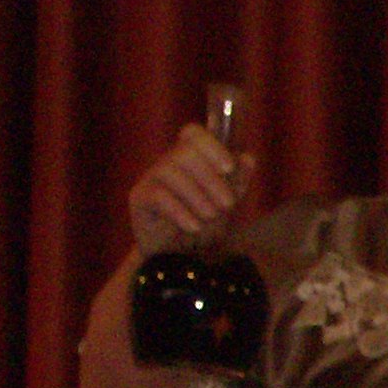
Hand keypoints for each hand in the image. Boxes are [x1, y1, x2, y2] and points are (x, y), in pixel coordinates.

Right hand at [129, 123, 249, 253]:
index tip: (229, 168)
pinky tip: (194, 227)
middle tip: (228, 204)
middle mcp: (168, 162)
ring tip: (210, 216)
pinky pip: (157, 195)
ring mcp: (151, 178)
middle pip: (185, 152)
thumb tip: (247, 158)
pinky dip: (180, 212)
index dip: (211, 146)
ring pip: (170, 171)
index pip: (193, 133)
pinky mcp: (139, 198)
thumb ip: (238, 182)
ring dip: (198, 196)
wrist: (178, 254)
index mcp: (190, 158)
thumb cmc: (203, 223)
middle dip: (212, 179)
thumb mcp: (226, 203)